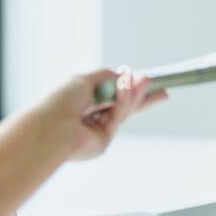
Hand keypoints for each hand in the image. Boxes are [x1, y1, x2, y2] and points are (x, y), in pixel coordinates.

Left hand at [39, 69, 168, 162]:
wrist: (53, 125)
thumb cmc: (62, 101)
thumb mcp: (86, 79)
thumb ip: (107, 76)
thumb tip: (123, 75)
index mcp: (83, 102)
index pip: (111, 94)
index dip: (128, 89)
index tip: (147, 82)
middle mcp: (91, 117)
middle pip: (123, 106)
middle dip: (142, 96)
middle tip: (161, 88)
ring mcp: (98, 130)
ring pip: (123, 110)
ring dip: (135, 93)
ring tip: (147, 79)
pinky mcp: (104, 141)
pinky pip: (119, 116)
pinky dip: (124, 101)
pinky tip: (127, 88)